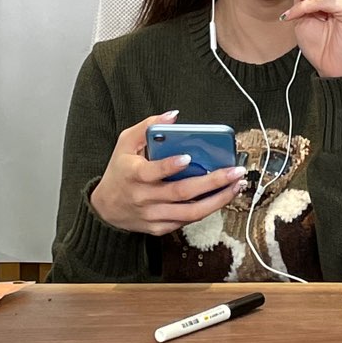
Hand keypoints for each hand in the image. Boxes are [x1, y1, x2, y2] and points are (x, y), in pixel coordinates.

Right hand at [89, 111, 245, 235]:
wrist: (105, 208)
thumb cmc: (120, 170)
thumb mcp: (125, 143)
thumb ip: (147, 126)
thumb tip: (173, 115)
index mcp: (134, 174)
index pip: (153, 172)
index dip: (170, 166)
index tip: (188, 157)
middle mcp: (144, 197)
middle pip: (182, 193)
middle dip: (212, 182)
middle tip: (235, 171)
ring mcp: (153, 215)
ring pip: (190, 212)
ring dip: (218, 200)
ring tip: (236, 185)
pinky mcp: (160, 228)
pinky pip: (187, 221)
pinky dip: (207, 210)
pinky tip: (222, 197)